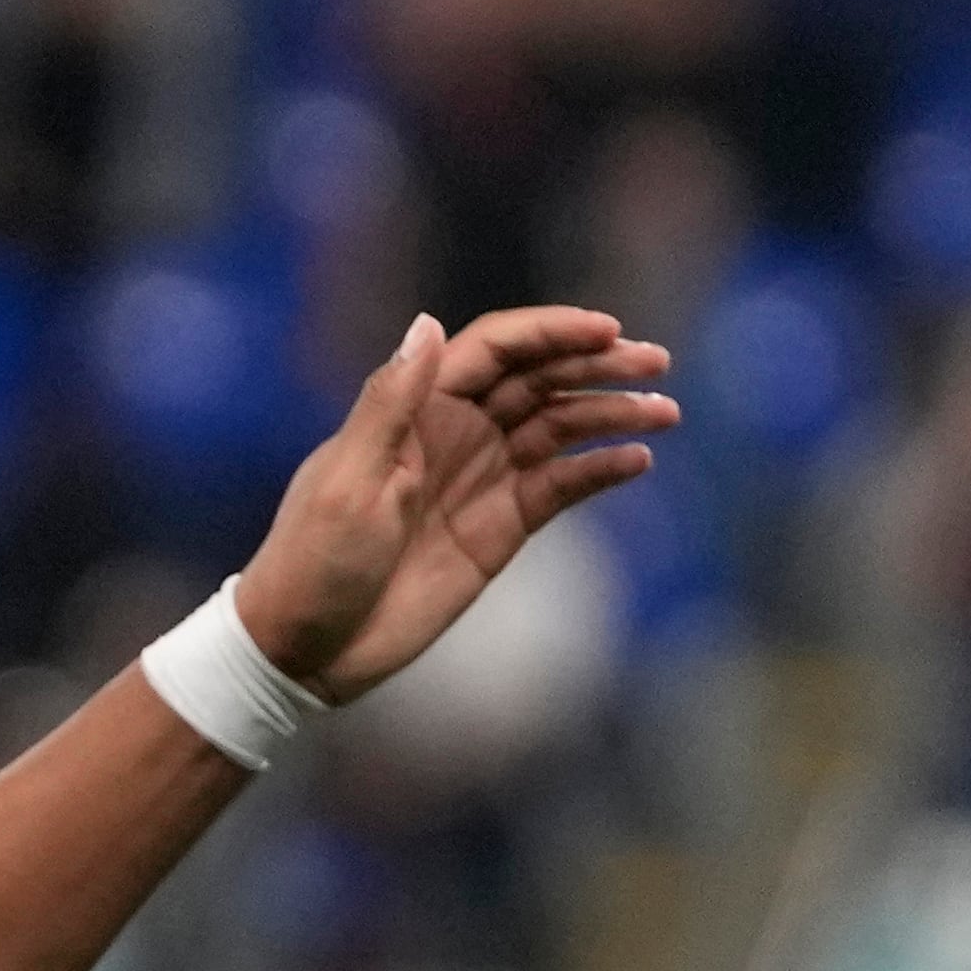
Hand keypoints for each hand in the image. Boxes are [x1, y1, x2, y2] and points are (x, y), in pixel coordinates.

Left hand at [231, 306, 675, 702]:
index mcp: (415, 408)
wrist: (306, 646)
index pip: (495, 349)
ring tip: (663, 412)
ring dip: (611, 414)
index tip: (606, 330)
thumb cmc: (313, 558)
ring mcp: (481, 478)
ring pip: (559, 429)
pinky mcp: (499, 529)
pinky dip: (598, 471)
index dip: (551, 332)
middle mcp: (454, 432)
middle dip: (597, 365)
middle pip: (538, 380)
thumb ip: (391, 403)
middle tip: (655, 361)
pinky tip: (636, 462)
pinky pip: (559, 487)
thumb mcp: (349, 480)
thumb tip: (427, 324)